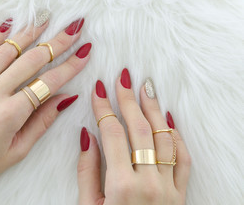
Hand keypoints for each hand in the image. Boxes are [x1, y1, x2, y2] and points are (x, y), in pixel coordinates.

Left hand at [0, 16, 89, 204]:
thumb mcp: (18, 151)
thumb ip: (42, 122)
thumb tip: (65, 98)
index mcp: (10, 114)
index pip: (48, 82)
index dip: (70, 66)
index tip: (84, 52)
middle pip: (31, 60)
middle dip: (56, 43)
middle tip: (72, 29)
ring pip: (5, 52)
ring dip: (28, 34)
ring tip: (44, 20)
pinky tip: (6, 27)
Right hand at [77, 70, 190, 204]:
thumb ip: (87, 171)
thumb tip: (87, 136)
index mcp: (121, 186)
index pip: (111, 133)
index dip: (103, 108)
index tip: (98, 90)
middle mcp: (149, 182)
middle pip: (139, 129)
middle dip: (128, 100)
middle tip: (122, 79)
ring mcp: (169, 187)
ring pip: (163, 137)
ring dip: (153, 110)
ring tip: (146, 88)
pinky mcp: (181, 194)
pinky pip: (183, 158)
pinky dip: (176, 136)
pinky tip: (168, 119)